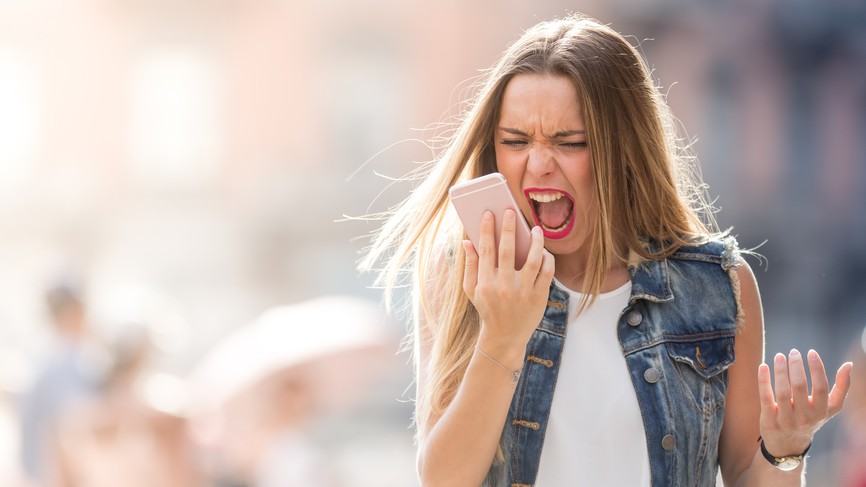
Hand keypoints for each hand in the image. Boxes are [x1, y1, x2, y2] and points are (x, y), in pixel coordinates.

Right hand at [462, 210, 553, 365]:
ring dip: (535, 241)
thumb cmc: (487, 308)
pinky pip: (547, 272)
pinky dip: (547, 258)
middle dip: (509, 228)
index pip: (486, 250)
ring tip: (534, 229)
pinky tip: (543, 248)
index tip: (489, 213)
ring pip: (534, 260)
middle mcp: (504, 286)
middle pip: (508, 251)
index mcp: (486, 283)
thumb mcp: (471, 290)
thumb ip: (469, 265)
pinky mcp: (539, 297)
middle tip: (511, 211)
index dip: (487, 230)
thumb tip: (467, 241)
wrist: (505, 337)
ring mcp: (524, 292)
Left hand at [757, 348, 853, 455]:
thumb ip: (841, 387)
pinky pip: (766, 397)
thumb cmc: (811, 419)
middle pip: (799, 387)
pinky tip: (763, 366)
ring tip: (779, 356)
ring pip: (782, 392)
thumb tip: (849, 364)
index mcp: (821, 412)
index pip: (821, 388)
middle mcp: (804, 417)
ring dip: (780, 371)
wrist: (788, 445)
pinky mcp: (769, 420)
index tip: (811, 352)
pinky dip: (764, 381)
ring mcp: (786, 420)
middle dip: (796, 366)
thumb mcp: (829, 408)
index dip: (817, 368)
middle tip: (793, 352)